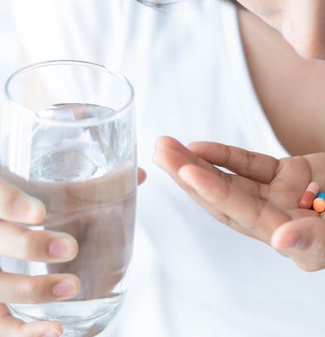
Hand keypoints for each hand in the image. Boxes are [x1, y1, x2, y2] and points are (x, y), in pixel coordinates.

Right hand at [0, 168, 145, 336]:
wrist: (8, 226)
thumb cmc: (29, 208)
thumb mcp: (48, 187)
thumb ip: (89, 183)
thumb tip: (141, 174)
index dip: (10, 204)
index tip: (40, 213)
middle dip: (28, 245)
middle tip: (70, 247)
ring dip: (32, 290)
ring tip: (72, 286)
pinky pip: (0, 324)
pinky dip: (24, 332)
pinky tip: (56, 330)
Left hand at [154, 137, 324, 270]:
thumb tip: (280, 241)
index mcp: (297, 242)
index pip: (248, 216)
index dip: (217, 192)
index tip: (187, 170)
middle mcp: (282, 222)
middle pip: (229, 200)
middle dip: (193, 176)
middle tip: (160, 151)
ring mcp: (284, 198)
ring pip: (234, 182)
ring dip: (201, 164)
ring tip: (169, 146)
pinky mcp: (291, 176)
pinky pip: (253, 167)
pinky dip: (227, 156)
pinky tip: (201, 146)